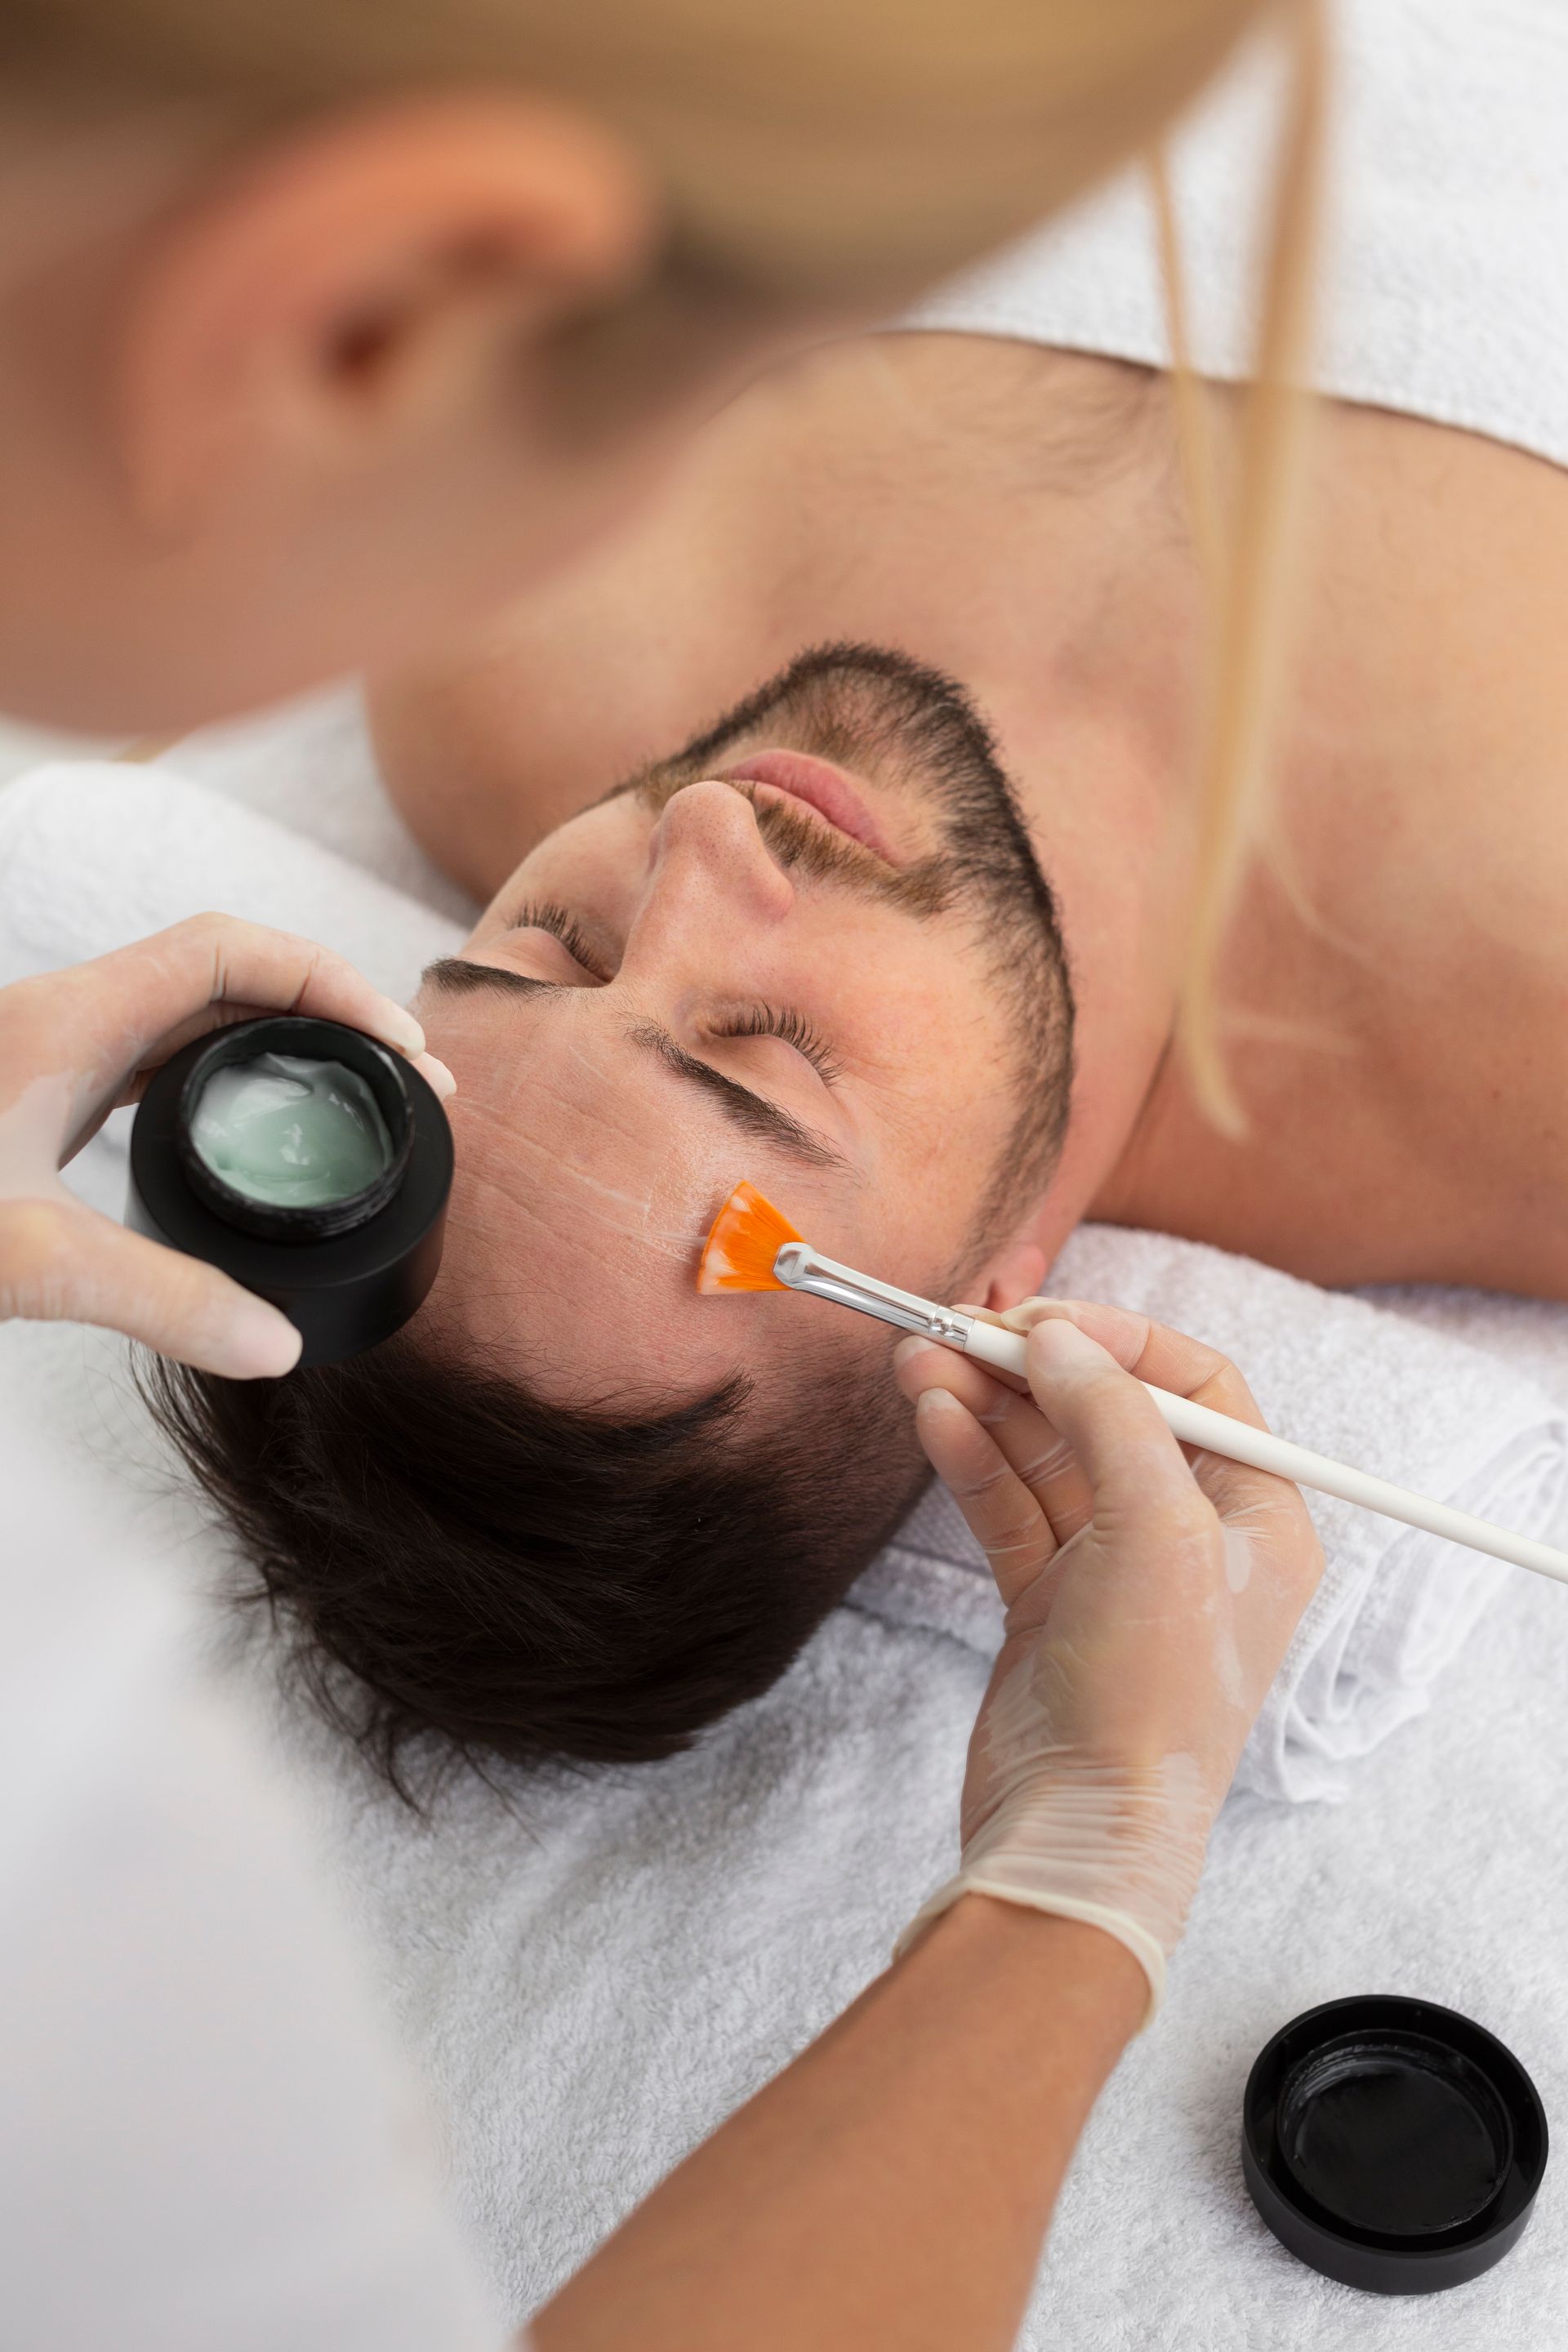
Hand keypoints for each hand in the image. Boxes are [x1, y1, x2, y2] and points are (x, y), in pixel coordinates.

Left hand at [0, 913, 453, 1376]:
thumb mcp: (27, 1260)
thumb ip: (157, 1299)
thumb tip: (277, 1343)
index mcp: (73, 1021)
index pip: (231, 952)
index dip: (328, 980)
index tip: (397, 1041)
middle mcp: (67, 1021)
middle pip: (227, 975)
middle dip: (328, 1011)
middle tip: (405, 1077)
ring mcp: (49, 1057)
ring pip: (191, 1017)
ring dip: (279, 1039)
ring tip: (352, 1092)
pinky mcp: (36, 1099)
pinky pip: (153, 1062)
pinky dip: (223, 1078)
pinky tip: (246, 1133)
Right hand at [891, 1298, 1323, 2019]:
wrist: (1080, 1833)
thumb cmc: (1149, 1700)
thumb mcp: (1155, 1530)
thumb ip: (1109, 1416)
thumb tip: (1059, 1338)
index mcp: (1256, 1518)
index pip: (1195, 1387)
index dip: (1118, 1342)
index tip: (1043, 1320)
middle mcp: (1189, 1537)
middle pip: (1107, 1413)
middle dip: (1029, 1368)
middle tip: (955, 1330)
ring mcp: (1113, 1570)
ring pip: (1044, 1455)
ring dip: (985, 1404)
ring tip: (920, 1362)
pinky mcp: (1046, 1601)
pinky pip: (1009, 1505)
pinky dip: (971, 1457)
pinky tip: (932, 1418)